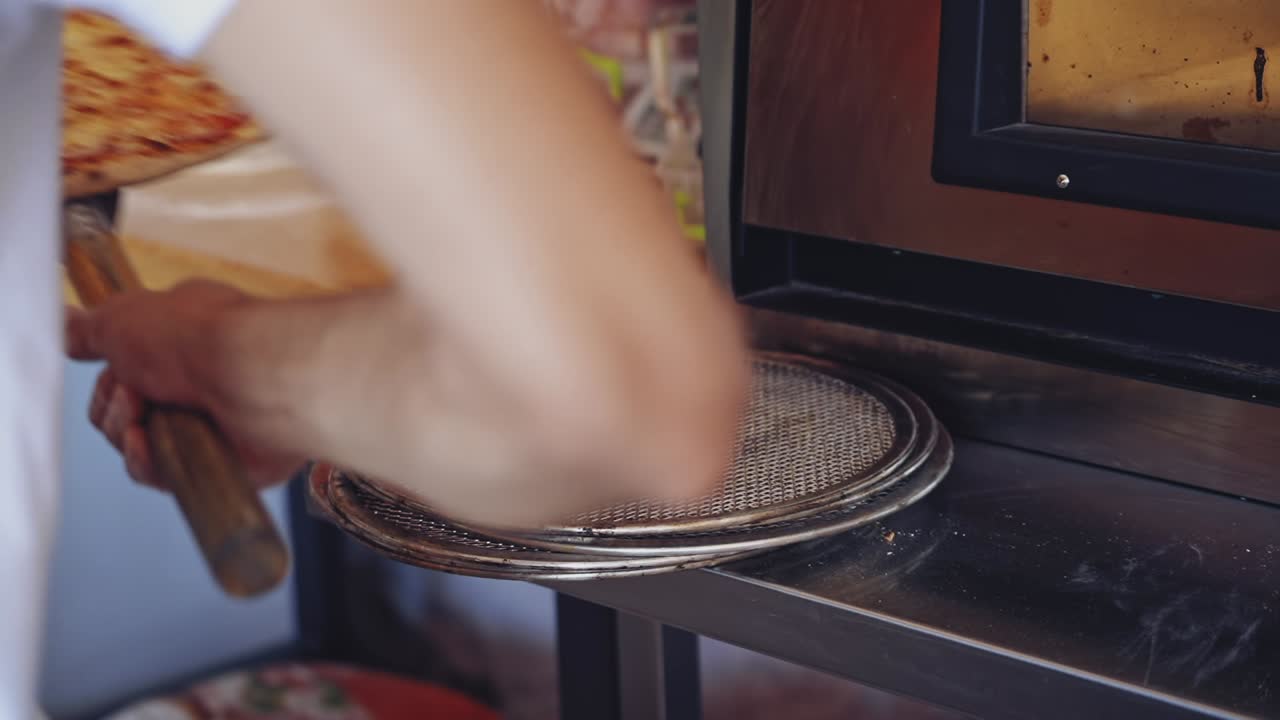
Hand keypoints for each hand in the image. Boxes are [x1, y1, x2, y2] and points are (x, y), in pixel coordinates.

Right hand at [66, 280, 304, 489]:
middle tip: (136, 393)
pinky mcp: (224, 462)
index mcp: (183, 343)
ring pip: (140, 447)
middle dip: (115, 407)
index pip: (125, 375)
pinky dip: (147, 462)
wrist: (250, 376)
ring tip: (148, 414)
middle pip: (126, 415)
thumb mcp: (123, 318)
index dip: (108, 380)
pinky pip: (163, 475)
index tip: (114, 370)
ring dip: (128, 433)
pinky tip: (150, 444)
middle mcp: (199, 383)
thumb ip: (91, 329)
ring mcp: (212, 425)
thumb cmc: (196, 337)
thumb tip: (67, 325)